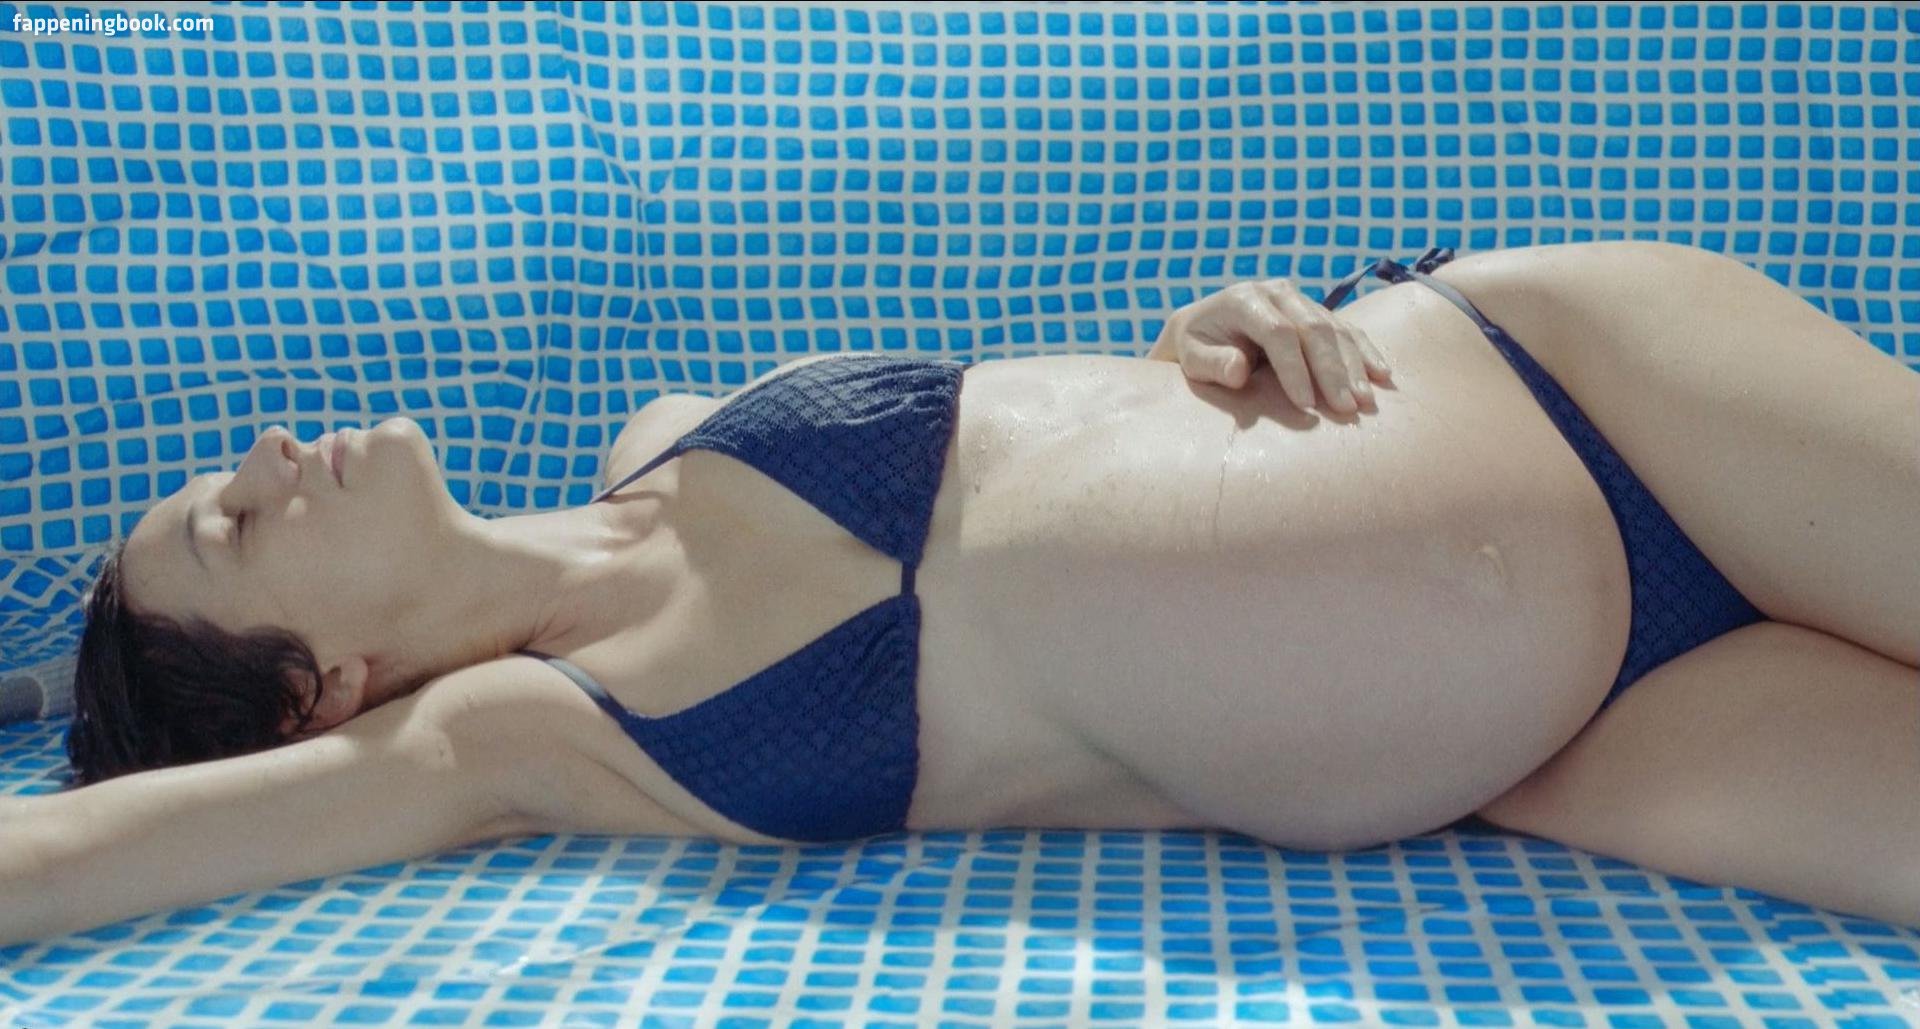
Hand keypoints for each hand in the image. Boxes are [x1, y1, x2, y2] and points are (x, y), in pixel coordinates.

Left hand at [1149, 279, 1391, 414]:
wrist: (1204, 325)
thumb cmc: (1196, 348)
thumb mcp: (1192, 358)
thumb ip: (1212, 364)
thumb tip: (1239, 370)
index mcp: (1244, 298)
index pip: (1278, 332)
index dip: (1295, 369)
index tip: (1305, 405)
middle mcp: (1277, 292)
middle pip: (1314, 329)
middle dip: (1332, 371)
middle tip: (1346, 408)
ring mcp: (1300, 298)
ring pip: (1335, 329)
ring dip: (1354, 366)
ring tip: (1366, 402)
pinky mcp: (1316, 311)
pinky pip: (1347, 329)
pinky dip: (1365, 352)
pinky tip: (1382, 376)